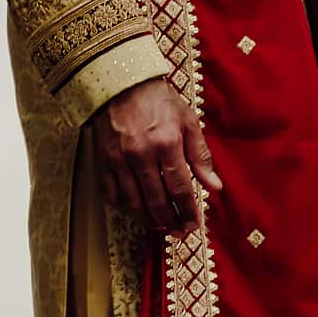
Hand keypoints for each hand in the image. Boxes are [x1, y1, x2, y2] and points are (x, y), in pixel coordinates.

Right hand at [93, 75, 223, 231]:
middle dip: (170, 222)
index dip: (188, 211)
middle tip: (179, 233)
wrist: (121, 83)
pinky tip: (136, 210)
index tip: (194, 225)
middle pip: (156, 201)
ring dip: (148, 220)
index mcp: (167, 143)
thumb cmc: (159, 101)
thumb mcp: (188, 121)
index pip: (180, 188)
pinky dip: (124, 207)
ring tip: (161, 225)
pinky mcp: (103, 161)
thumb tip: (214, 186)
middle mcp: (142, 155)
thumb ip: (201, 156)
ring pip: (133, 203)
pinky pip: (112, 195)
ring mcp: (120, 160)